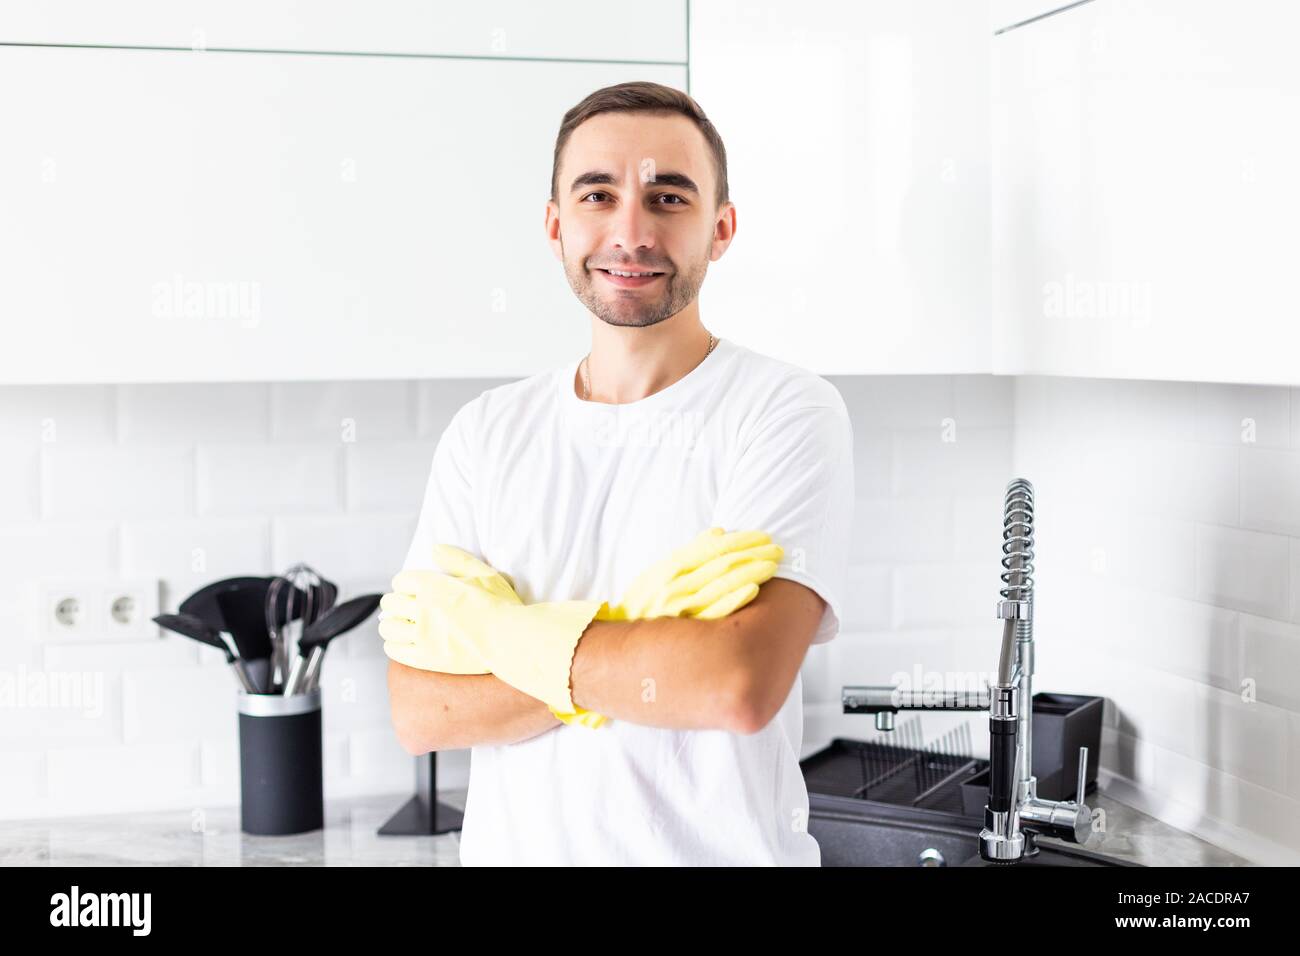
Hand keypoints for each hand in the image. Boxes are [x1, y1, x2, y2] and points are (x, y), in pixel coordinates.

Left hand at [380, 547, 605, 715]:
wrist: (510, 640)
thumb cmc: (502, 606)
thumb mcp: (484, 574)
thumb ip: (458, 560)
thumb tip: (435, 549)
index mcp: (433, 585)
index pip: (401, 581)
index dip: (403, 583)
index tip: (408, 589)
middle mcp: (423, 609)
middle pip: (391, 603)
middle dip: (394, 602)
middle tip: (398, 606)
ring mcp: (422, 635)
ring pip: (389, 627)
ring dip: (389, 623)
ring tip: (395, 625)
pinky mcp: (425, 658)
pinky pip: (395, 650)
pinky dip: (392, 645)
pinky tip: (397, 643)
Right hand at [603, 527, 783, 620]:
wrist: (620, 647)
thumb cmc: (646, 607)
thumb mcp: (659, 574)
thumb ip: (689, 553)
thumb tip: (719, 532)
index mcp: (670, 569)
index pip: (713, 548)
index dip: (741, 541)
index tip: (764, 537)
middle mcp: (675, 586)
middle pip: (722, 564)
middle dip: (753, 555)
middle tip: (777, 550)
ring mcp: (681, 610)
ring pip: (721, 585)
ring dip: (750, 572)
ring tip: (772, 566)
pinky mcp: (687, 634)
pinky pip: (715, 613)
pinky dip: (735, 599)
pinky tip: (753, 590)